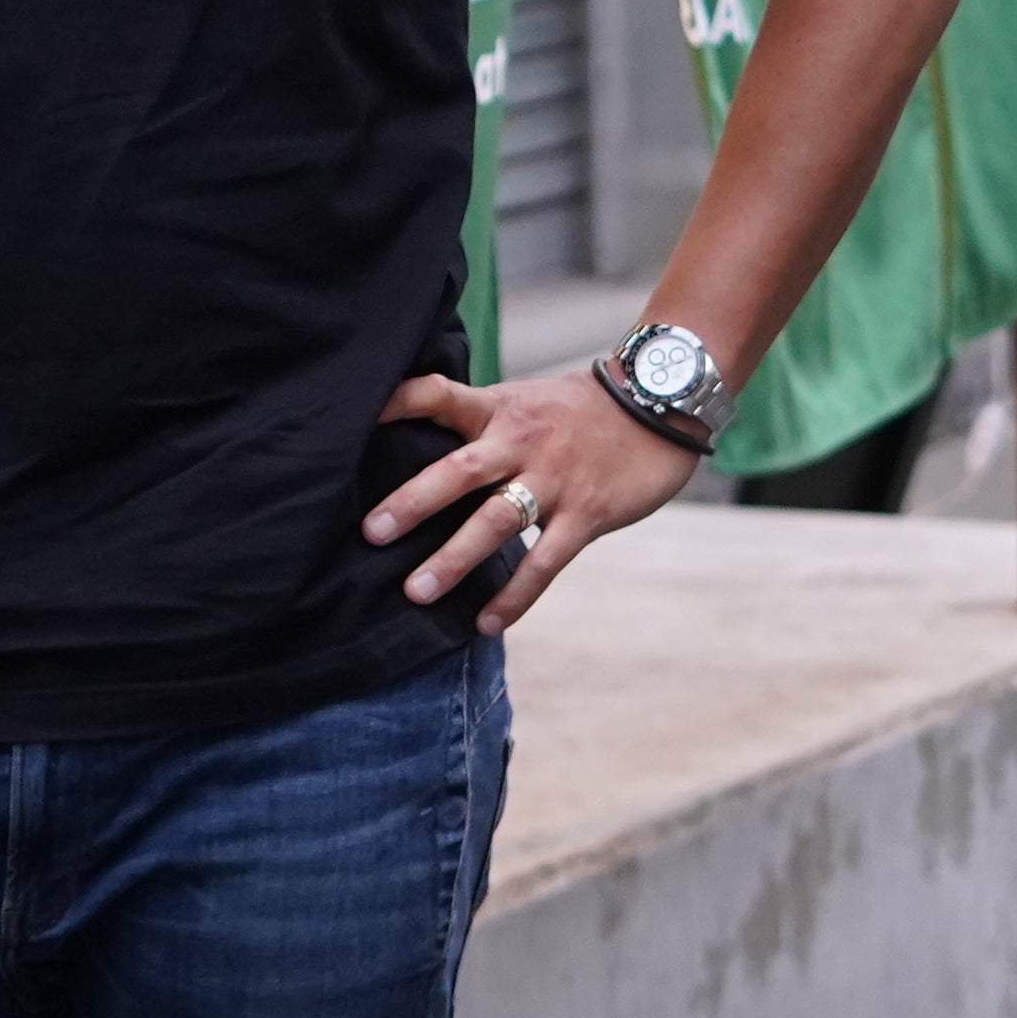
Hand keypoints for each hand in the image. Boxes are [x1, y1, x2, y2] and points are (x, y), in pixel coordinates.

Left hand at [368, 367, 700, 633]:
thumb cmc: (578, 410)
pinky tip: (485, 623)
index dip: (398, 402)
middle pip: (459, 472)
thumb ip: (477, 423)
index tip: (358, 418)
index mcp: (498, 409)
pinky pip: (545, 561)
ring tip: (416, 592)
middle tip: (370, 533)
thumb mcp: (523, 401)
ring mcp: (554, 479)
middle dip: (412, 503)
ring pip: (497, 522)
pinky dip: (514, 595)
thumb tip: (417, 451)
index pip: (439, 394)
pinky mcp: (588, 514)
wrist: (658, 408)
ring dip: (454, 559)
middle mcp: (521, 441)